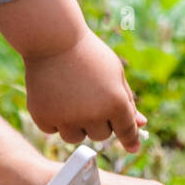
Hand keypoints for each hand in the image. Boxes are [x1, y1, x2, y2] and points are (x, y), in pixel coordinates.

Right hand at [24, 31, 144, 152]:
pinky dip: (53, 118)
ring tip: (69, 98)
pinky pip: (53, 130)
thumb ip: (128, 101)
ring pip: (76, 137)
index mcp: (115, 104)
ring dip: (75, 124)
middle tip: (88, 96)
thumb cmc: (88, 53)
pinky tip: (52, 96)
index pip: (127, 132)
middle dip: (97, 120)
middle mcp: (92, 115)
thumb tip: (141, 124)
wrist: (51, 37)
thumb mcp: (115, 73)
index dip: (131, 140)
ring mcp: (66, 118)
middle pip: (101, 136)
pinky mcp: (43, 117)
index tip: (133, 147)